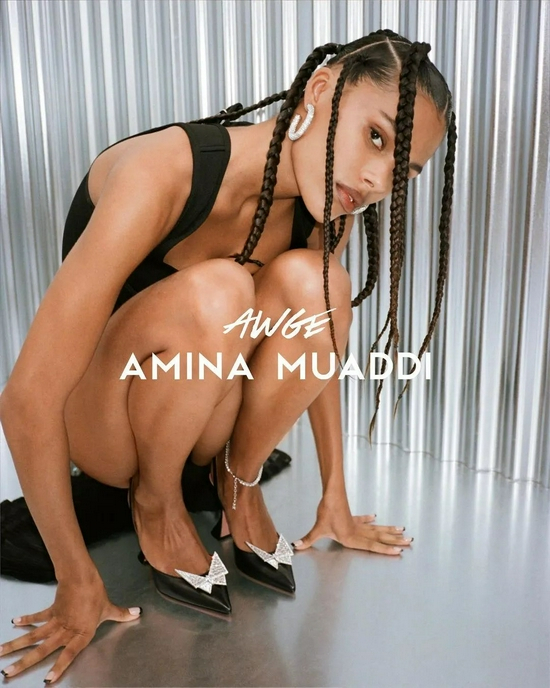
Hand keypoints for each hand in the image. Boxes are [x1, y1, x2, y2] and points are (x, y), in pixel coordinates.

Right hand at [0, 572, 141, 683]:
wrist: (83, 576)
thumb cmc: (97, 594)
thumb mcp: (109, 607)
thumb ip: (121, 614)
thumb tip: (137, 613)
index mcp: (81, 633)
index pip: (70, 654)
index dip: (59, 667)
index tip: (46, 680)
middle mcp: (66, 630)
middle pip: (43, 649)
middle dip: (24, 662)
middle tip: (7, 673)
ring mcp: (56, 621)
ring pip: (34, 636)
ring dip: (17, 645)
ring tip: (1, 655)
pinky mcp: (51, 611)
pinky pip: (38, 618)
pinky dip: (27, 620)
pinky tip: (15, 623)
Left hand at [292, 496, 412, 555]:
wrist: (331, 493)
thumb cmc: (327, 510)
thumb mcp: (318, 527)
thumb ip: (308, 539)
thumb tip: (296, 546)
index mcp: (352, 537)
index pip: (373, 545)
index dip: (386, 549)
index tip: (399, 551)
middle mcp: (358, 531)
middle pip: (380, 537)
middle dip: (396, 540)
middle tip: (410, 541)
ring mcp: (357, 524)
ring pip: (377, 529)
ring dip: (389, 531)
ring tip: (402, 531)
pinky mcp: (352, 517)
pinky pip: (364, 521)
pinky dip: (369, 520)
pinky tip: (375, 517)